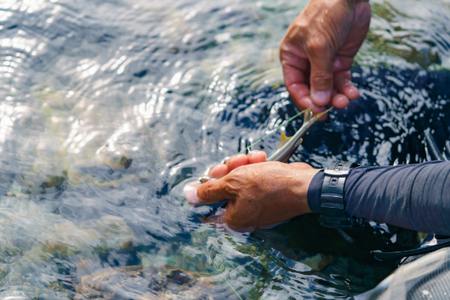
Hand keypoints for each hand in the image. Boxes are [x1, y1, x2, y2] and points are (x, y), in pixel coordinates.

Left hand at [184, 151, 319, 229]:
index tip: (209, 177)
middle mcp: (242, 213)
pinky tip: (262, 159)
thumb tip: (187, 195)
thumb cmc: (270, 186)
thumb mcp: (233, 184)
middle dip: (227, 171)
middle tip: (235, 163)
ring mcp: (254, 204)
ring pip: (238, 179)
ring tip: (254, 159)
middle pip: (222, 188)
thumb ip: (209, 190)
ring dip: (243, 165)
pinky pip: (252, 178)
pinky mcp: (265, 193)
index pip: (206, 207)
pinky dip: (255, 167)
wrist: (304, 185)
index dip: (204, 189)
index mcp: (231, 218)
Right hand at [280, 0, 370, 114]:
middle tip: (333, 109)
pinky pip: (341, 80)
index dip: (304, 100)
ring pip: (328, 87)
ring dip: (337, 96)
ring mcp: (324, 62)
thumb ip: (319, 76)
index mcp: (292, 57)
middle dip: (323, 100)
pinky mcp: (340, 61)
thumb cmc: (325, 15)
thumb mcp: (319, 47)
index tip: (316, 110)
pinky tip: (353, 93)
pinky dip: (347, 88)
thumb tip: (319, 101)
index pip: (294, 85)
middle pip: (311, 89)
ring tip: (346, 100)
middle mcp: (306, 62)